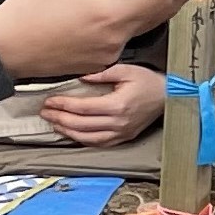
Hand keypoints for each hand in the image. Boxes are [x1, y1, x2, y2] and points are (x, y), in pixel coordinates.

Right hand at [0, 0, 186, 79]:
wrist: (2, 50)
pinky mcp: (99, 61)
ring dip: (144, 1)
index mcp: (112, 16)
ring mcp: (109, 54)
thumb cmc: (28, 10)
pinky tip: (108, 2)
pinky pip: (122, 35)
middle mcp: (117, 39)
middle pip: (159, 11)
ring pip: (140, 23)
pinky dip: (124, 17)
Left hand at [38, 63, 165, 145]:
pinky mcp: (124, 138)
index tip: (50, 101)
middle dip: (59, 118)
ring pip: (87, 137)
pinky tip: (71, 133)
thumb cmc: (148, 81)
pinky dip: (82, 140)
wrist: (169, 97)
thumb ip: (102, 74)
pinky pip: (98, 143)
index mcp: (117, 105)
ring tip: (54, 123)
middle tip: (45, 112)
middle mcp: (118, 122)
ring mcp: (121, 133)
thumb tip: (81, 78)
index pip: (83, 108)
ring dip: (67, 131)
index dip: (63, 105)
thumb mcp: (126, 70)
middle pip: (81, 125)